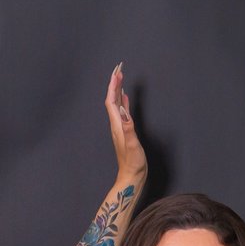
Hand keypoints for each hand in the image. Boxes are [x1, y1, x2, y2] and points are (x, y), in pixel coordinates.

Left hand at [106, 63, 144, 179]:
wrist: (131, 176)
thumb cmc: (133, 163)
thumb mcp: (132, 144)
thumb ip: (127, 127)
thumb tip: (122, 109)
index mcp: (117, 125)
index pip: (111, 101)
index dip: (113, 85)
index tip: (117, 72)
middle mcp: (116, 125)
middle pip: (112, 99)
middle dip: (114, 83)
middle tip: (119, 69)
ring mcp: (120, 128)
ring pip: (116, 104)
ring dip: (117, 90)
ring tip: (120, 78)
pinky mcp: (125, 131)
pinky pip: (122, 112)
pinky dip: (122, 102)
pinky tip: (124, 98)